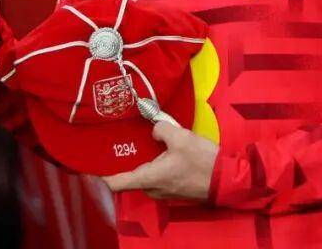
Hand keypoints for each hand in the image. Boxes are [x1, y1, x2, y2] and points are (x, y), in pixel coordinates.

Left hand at [101, 122, 217, 200]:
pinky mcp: (174, 190)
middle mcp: (152, 189)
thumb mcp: (181, 137)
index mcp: (149, 178)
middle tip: (123, 141)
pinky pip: (157, 178)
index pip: (116, 183)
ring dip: (144, 162)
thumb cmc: (201, 161)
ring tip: (144, 142)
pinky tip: (162, 150)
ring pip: (145, 176)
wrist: (226, 179)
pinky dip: (156, 165)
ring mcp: (164, 192)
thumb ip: (162, 129)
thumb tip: (154, 129)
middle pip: (131, 177)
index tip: (95, 161)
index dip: (102, 174)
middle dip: (127, 161)